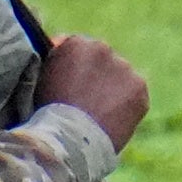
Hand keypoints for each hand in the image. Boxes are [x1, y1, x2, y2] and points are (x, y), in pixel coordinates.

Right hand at [39, 33, 150, 153]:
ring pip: (118, 76)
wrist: (70, 138)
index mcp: (76, 43)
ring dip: (110, 88)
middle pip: (99, 59)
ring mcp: (125, 68)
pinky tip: (109, 118)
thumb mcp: (41, 79)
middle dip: (92, 74)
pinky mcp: (140, 89)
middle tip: (80, 98)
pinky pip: (132, 94)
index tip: (62, 80)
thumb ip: (56, 64)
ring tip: (95, 112)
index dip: (67, 64)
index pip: (73, 47)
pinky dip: (124, 104)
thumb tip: (63, 61)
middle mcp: (103, 48)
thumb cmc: (46, 112)